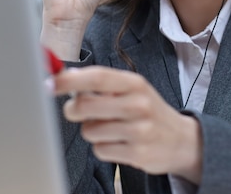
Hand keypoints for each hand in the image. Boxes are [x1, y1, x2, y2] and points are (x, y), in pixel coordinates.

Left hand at [54, 66, 202, 182]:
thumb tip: (65, 77)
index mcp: (134, 83)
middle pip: (85, 106)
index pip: (97, 78)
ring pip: (89, 130)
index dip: (69, 80)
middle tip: (76, 111)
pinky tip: (118, 143)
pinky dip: (103, 148)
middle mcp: (138, 104)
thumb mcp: (132, 90)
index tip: (50, 83)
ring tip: (110, 128)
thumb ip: (102, 84)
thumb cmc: (148, 111)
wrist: (181, 140)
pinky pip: (100, 150)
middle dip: (74, 110)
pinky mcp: (137, 153)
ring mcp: (139, 130)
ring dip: (92, 131)